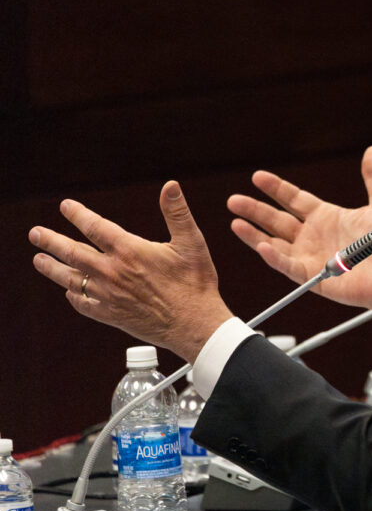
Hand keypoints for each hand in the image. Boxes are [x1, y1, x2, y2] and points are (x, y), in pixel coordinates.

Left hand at [29, 181, 233, 363]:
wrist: (194, 324)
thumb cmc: (195, 283)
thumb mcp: (191, 242)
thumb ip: (177, 212)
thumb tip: (170, 185)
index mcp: (130, 251)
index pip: (95, 227)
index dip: (78, 214)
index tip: (65, 207)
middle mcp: (112, 272)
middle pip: (72, 251)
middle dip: (51, 241)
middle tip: (35, 234)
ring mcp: (108, 295)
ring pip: (70, 278)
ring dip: (51, 267)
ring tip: (38, 260)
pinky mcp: (109, 314)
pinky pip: (82, 303)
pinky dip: (72, 295)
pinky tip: (68, 292)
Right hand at [226, 146, 371, 334]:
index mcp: (328, 217)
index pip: (294, 199)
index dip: (276, 188)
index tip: (257, 177)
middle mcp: (315, 236)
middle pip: (277, 220)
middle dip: (255, 209)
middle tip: (233, 200)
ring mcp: (311, 257)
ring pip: (275, 243)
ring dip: (254, 234)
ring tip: (235, 222)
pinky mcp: (313, 278)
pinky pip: (288, 266)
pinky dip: (274, 256)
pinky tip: (260, 245)